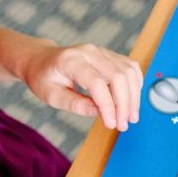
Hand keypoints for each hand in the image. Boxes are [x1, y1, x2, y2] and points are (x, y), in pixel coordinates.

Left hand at [20, 43, 142, 130]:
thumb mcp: (51, 95)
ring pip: (129, 73)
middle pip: (118, 77)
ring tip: (130, 117)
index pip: (96, 83)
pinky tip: (132, 101)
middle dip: (125, 104)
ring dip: (134, 97)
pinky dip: (136, 86)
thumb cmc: (44, 78)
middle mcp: (89, 52)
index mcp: (70, 60)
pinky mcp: (111, 56)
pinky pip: (131, 68)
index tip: (111, 124)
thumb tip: (100, 113)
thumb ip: (75, 104)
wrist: (41, 60)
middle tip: (123, 125)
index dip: (107, 106)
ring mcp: (102, 52)